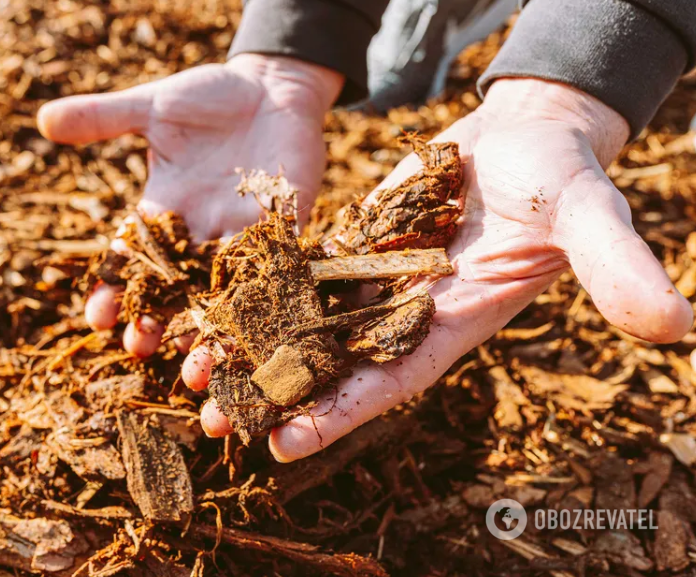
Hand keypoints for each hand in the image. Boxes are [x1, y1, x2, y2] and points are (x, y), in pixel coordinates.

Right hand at [37, 54, 342, 355]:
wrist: (272, 92)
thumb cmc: (212, 97)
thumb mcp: (155, 106)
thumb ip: (106, 117)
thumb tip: (45, 120)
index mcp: (166, 210)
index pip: (134, 258)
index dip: (115, 287)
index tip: (98, 316)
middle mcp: (202, 231)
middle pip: (176, 288)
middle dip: (159, 321)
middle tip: (142, 350)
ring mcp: (243, 234)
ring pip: (223, 292)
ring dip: (210, 327)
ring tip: (197, 363)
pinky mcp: (284, 230)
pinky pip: (276, 270)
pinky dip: (267, 298)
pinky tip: (260, 330)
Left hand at [186, 78, 692, 458]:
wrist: (532, 137)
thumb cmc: (565, 176)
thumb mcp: (593, 218)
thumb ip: (618, 270)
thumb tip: (677, 325)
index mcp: (458, 318)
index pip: (394, 379)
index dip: (344, 412)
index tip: (287, 443)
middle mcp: (413, 307)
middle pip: (339, 360)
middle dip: (283, 390)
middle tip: (216, 419)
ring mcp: (386, 274)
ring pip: (315, 317)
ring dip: (263, 341)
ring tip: (200, 366)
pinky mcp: (366, 240)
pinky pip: (313, 266)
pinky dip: (272, 284)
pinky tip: (224, 296)